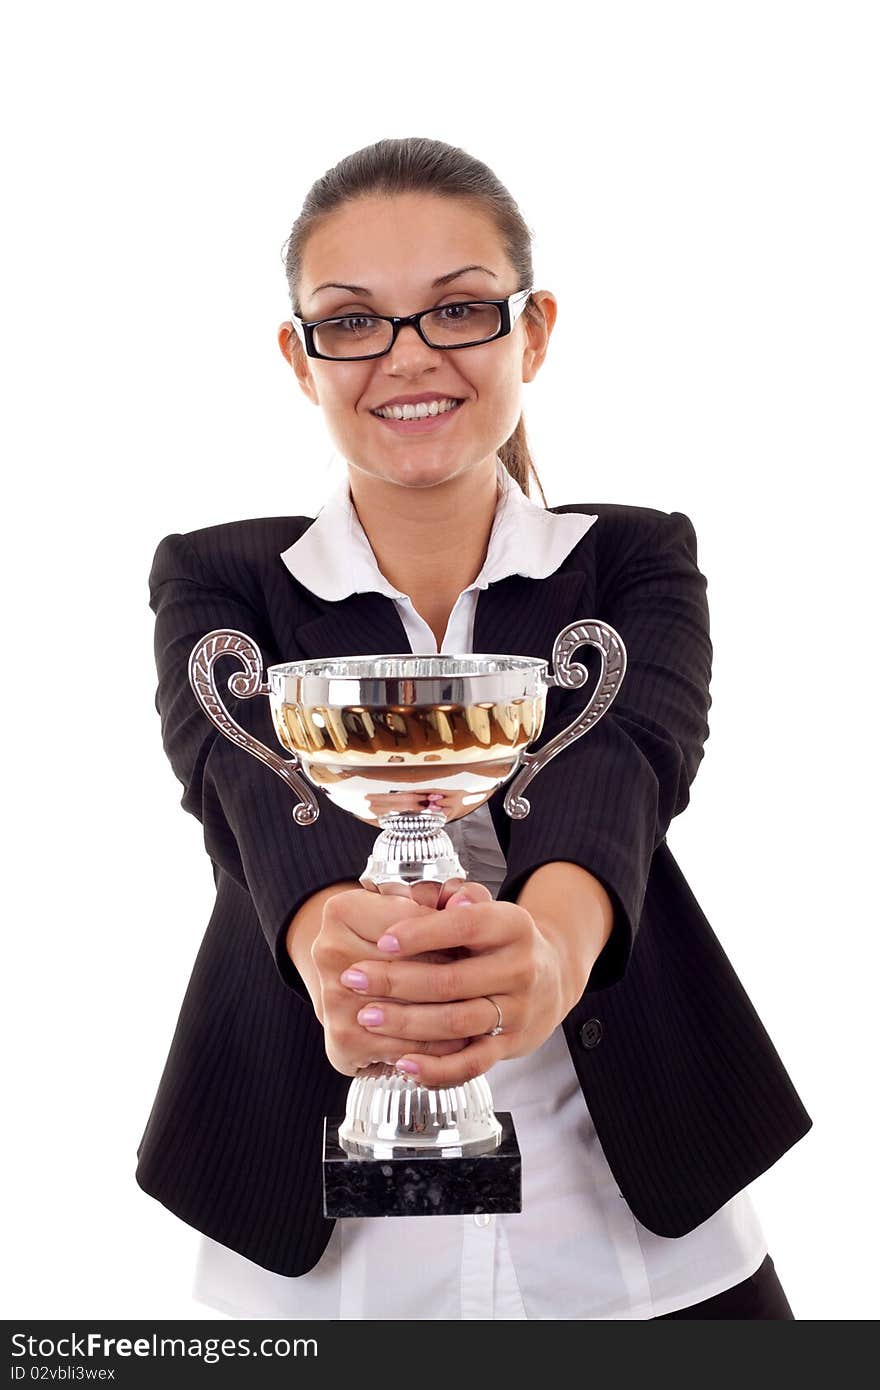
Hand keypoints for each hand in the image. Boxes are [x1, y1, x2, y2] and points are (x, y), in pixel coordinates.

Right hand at [310, 885, 473, 1076]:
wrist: (351, 978)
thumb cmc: (394, 937)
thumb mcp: (421, 904)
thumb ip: (450, 895)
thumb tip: (465, 901)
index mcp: (341, 911)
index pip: (410, 923)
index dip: (448, 934)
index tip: (474, 943)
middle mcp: (329, 953)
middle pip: (409, 970)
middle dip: (453, 978)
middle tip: (486, 982)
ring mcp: (333, 999)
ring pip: (409, 1015)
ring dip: (450, 1019)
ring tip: (482, 1014)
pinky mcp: (342, 1042)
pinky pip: (404, 1050)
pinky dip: (437, 1050)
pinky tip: (460, 1041)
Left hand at [337, 883, 591, 1087]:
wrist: (551, 977)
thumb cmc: (498, 938)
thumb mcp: (488, 907)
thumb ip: (461, 896)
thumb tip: (447, 896)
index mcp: (512, 926)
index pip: (466, 926)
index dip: (422, 934)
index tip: (382, 941)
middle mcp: (519, 969)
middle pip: (453, 980)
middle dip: (397, 981)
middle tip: (352, 978)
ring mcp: (516, 1011)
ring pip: (457, 1023)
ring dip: (407, 1023)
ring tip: (366, 1016)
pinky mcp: (508, 1046)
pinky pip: (472, 1063)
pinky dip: (437, 1068)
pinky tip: (402, 1063)